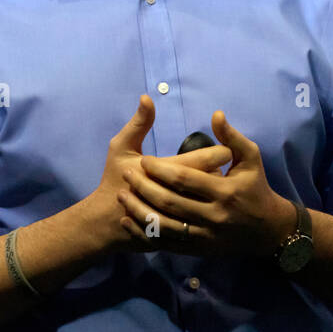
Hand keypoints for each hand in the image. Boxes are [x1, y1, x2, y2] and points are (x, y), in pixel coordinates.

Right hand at [85, 95, 214, 255]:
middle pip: (214, 181)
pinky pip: (204, 223)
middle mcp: (177, 195)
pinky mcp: (179, 234)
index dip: (221, 152)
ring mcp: (178, 217)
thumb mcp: (121, 148)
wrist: (105, 222)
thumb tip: (147, 98)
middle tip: (227, 166)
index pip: (206, 159)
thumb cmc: (114, 179)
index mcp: (166, 171)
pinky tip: (208, 205)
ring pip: (212, 203)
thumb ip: (138, 123)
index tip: (224, 149)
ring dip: (218, 193)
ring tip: (220, 185)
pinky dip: (209, 213)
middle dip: (223, 172)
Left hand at [117, 110, 292, 257]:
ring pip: (164, 225)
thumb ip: (232, 137)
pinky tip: (129, 220)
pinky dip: (145, 232)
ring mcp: (204, 236)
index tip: (144, 160)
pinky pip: (166, 242)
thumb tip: (215, 114)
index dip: (161, 169)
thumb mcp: (251, 159)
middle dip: (144, 187)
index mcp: (225, 191)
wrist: (267, 231)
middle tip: (127, 175)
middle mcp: (213, 215)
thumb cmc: (256, 188)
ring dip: (139, 210)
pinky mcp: (198, 250)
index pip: (185, 179)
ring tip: (122, 195)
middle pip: (170, 201)